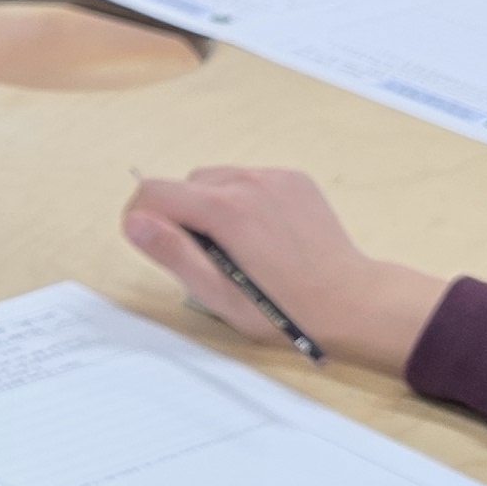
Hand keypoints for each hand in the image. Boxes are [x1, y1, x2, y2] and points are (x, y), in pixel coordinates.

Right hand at [119, 167, 452, 374]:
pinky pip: (249, 179)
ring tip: (236, 246)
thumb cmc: (282, 309)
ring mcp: (275, 176)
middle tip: (207, 257)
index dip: (142, 218)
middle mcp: (248, 180)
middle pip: (186, 184)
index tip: (156, 246)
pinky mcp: (295, 179)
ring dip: (212, 206)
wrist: (352, 301)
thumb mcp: (217, 295)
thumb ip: (172, 253)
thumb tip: (134, 221)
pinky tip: (263, 234)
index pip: (153, 191)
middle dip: (182, 215)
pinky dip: (242, 200)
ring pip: (217, 179)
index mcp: (224, 209)